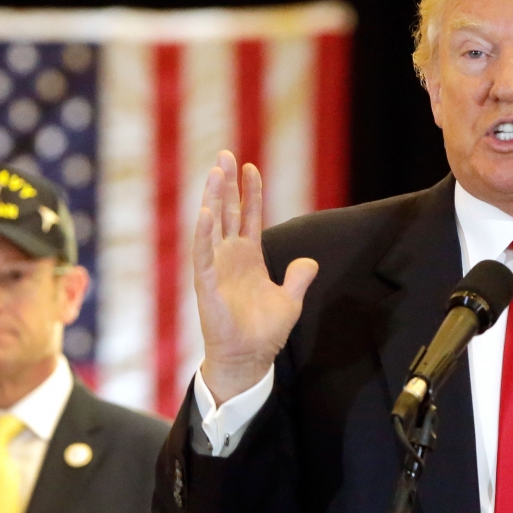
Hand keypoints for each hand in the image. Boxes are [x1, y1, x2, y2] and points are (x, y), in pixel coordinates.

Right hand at [193, 151, 318, 403]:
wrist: (249, 358)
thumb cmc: (264, 332)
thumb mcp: (290, 301)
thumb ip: (299, 278)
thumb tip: (310, 262)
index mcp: (249, 258)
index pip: (248, 217)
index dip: (250, 193)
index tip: (251, 167)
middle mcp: (230, 258)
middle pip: (227, 212)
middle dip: (225, 184)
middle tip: (224, 154)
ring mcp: (216, 268)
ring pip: (212, 226)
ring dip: (212, 198)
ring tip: (214, 171)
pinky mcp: (206, 284)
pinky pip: (203, 254)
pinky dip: (203, 233)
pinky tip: (206, 211)